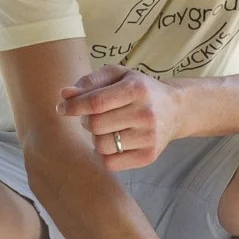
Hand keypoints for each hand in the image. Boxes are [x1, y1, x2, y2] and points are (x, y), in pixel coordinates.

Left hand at [56, 65, 180, 170]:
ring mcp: (149, 137)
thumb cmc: (140, 90)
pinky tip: (114, 142)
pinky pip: (111, 163)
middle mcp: (145, 113)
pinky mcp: (149, 156)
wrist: (176, 110)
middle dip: (86, 121)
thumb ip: (90, 82)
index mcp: (137, 89)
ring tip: (106, 129)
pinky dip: (105, 154)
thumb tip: (65, 94)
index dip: (73, 106)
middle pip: (95, 125)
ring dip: (96, 138)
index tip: (62, 108)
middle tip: (93, 117)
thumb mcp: (118, 76)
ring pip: (101, 146)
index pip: (95, 102)